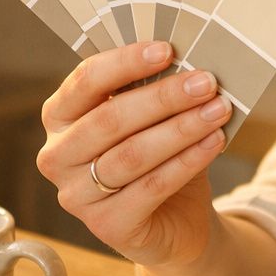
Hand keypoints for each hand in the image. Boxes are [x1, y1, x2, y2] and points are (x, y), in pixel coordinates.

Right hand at [36, 41, 232, 268]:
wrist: (176, 221)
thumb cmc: (159, 157)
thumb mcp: (152, 119)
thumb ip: (155, 90)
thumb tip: (189, 62)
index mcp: (61, 117)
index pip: (86, 81)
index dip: (126, 62)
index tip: (168, 49)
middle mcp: (57, 156)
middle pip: (110, 119)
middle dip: (163, 97)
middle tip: (206, 82)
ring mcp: (77, 196)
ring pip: (132, 154)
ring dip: (181, 128)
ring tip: (218, 110)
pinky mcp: (106, 226)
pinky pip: (151, 187)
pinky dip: (187, 161)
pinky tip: (213, 142)